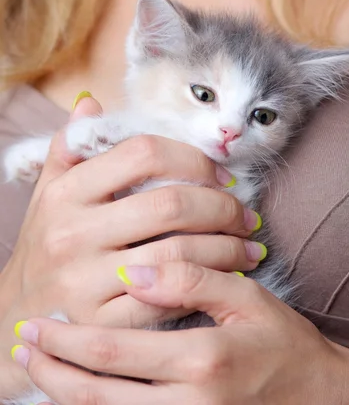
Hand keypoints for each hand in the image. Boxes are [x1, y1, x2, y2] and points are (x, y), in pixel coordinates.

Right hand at [0, 96, 262, 397]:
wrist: (14, 316)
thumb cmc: (45, 246)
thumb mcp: (50, 192)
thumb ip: (71, 147)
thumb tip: (91, 102)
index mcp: (67, 192)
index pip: (144, 153)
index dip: (194, 158)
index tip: (221, 176)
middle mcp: (72, 233)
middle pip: (171, 203)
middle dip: (223, 207)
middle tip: (246, 215)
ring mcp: (85, 281)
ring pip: (178, 254)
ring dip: (227, 249)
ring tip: (247, 250)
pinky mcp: (102, 325)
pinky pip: (169, 301)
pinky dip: (205, 287)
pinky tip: (223, 281)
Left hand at [13, 262, 348, 404]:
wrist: (317, 398)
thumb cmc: (282, 342)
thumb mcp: (247, 299)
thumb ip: (193, 279)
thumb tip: (138, 270)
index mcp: (202, 361)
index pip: (115, 352)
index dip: (67, 339)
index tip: (37, 321)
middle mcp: (188, 404)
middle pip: (96, 393)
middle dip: (51, 368)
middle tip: (22, 342)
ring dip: (61, 393)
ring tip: (34, 365)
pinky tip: (73, 388)